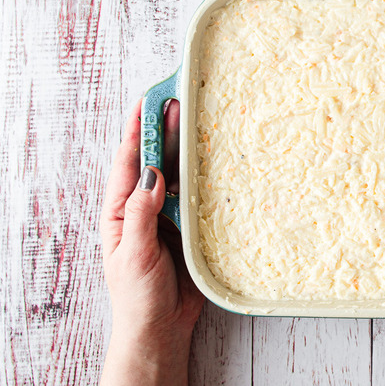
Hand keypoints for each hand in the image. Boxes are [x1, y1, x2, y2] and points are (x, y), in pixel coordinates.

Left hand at [99, 99, 203, 385]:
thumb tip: (153, 172)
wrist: (161, 328)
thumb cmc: (138, 295)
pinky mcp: (191, 229)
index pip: (129, 163)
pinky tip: (218, 162)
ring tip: (200, 121)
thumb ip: (141, 212)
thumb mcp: (133, 253)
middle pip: (155, 161)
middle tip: (180, 101)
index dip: (137, 131)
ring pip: (179, 176)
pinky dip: (206, 179)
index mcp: (121, 211)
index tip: (148, 102)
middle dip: (165, 131)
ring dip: (187, 150)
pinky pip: (199, 198)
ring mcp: (169, 217)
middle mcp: (145, 207)